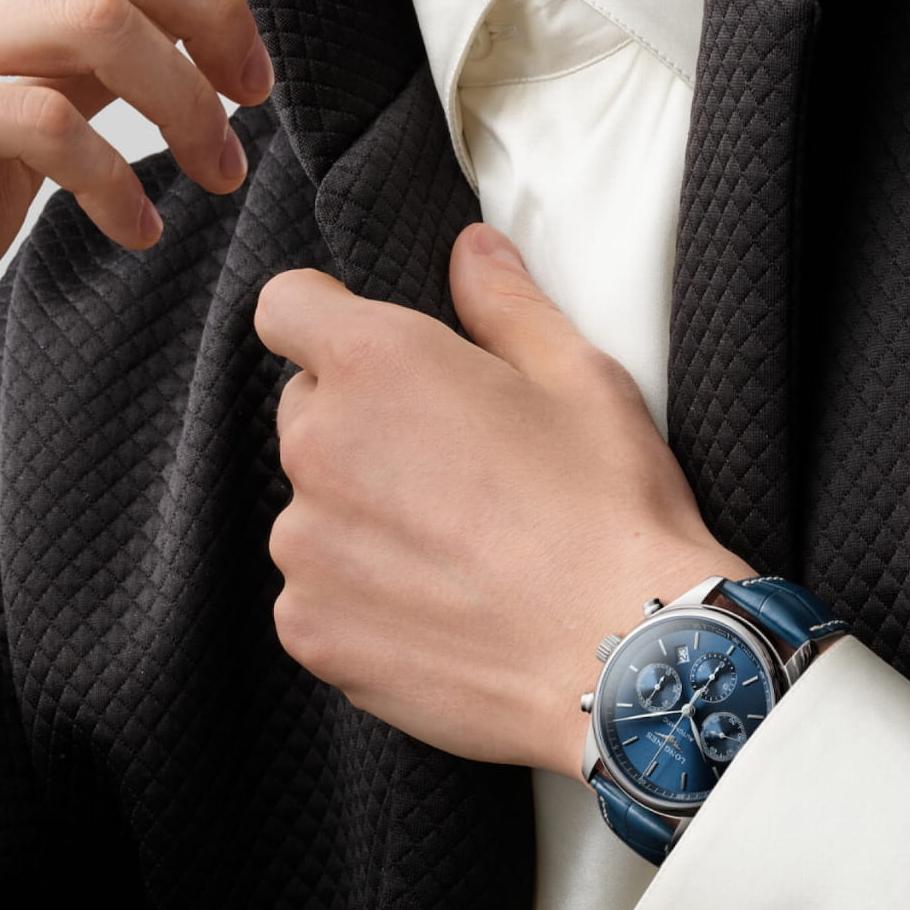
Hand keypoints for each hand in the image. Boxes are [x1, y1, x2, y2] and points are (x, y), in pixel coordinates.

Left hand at [254, 223, 752, 780]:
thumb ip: (504, 302)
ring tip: (457, 553)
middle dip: (363, 428)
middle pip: (306, 413)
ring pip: (312, 511)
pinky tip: (441, 609)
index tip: (365, 353)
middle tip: (454, 470)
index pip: (286, 307)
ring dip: (361, 520)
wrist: (623, 659)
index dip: (324, 321)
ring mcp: (305, 546)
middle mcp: (319, 447)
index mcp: (376, 364)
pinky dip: (360, 599)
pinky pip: (316, 595)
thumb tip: (470, 250)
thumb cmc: (610, 512)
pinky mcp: (310, 628)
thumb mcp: (578, 377)